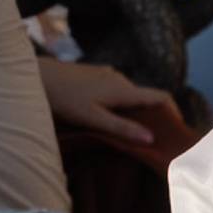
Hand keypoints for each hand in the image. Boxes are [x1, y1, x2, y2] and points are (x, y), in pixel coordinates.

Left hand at [41, 62, 193, 164]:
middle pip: (146, 97)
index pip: (161, 97)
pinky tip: (107, 115)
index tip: (177, 129)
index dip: (173, 111)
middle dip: (152, 116)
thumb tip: (151, 138)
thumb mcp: (92, 118)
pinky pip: (117, 90)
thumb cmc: (62, 97)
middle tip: (152, 136)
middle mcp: (120, 78)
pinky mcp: (95, 74)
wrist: (35, 75)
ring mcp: (107, 74)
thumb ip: (121, 128)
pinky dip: (121, 104)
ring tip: (128, 129)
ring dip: (134, 110)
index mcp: (123, 89)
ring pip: (130, 94)